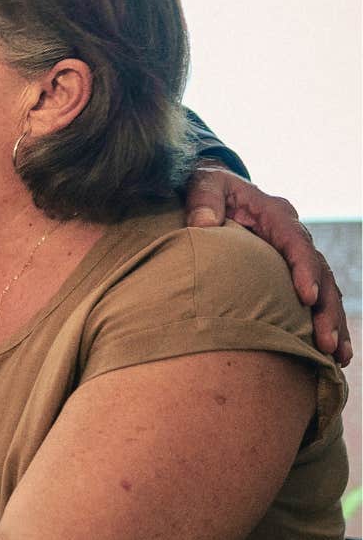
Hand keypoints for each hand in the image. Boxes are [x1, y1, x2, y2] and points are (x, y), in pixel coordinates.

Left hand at [185, 163, 350, 364]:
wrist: (213, 190)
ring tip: (337, 356)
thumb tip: (204, 224)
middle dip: (326, 309)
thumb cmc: (208, 187)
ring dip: (333, 322)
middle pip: (321, 273)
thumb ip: (203, 200)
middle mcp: (293, 236)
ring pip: (325, 290)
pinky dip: (323, 323)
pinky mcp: (290, 272)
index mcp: (276, 215)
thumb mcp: (202, 183)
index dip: (305, 270)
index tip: (306, 298)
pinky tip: (329, 354)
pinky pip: (315, 298)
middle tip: (326, 343)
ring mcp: (295, 255)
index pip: (297, 243)